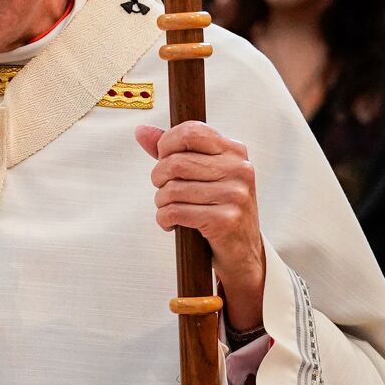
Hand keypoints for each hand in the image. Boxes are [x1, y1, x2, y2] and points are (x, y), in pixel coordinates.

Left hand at [136, 122, 265, 329]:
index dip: (167, 144)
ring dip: (161, 202)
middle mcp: (239, 169)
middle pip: (176, 162)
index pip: (191, 132)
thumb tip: (141, 132)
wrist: (243, 252)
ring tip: (167, 208)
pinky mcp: (226, 220)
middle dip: (158, 177)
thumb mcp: (204, 174)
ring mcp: (235, 195)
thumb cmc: (219, 207)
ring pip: (173, 189)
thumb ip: (174, 151)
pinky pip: (176, 212)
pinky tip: (170, 223)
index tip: (163, 159)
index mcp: (235, 151)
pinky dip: (164, 219)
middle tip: (162, 189)